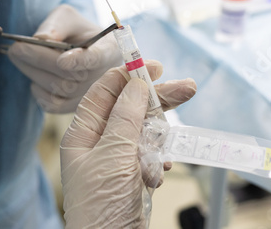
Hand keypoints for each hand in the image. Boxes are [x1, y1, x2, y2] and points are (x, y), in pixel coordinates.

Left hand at [8, 4, 120, 112]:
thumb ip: (56, 25)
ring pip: (59, 90)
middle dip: (40, 60)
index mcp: (109, 49)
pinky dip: (38, 91)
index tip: (62, 60)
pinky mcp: (75, 107)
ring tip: (19, 56)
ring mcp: (91, 95)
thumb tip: (41, 40)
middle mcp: (105, 75)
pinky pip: (53, 105)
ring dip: (33, 72)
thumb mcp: (68, 17)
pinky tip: (35, 76)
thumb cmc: (77, 32)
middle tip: (16, 48)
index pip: (97, 58)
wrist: (82, 50)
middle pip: (72, 76)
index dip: (80, 61)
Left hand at [61, 61, 196, 227]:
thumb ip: (125, 117)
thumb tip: (135, 85)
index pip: (104, 93)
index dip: (127, 76)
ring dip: (157, 142)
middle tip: (187, 88)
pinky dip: (157, 163)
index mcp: (83, 134)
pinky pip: (151, 157)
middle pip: (130, 110)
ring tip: (162, 157)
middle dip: (157, 101)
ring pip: (144, 134)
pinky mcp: (132, 176)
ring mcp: (117, 160)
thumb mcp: (113, 155)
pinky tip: (158, 173)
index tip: (153, 66)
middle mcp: (99, 144)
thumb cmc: (101, 204)